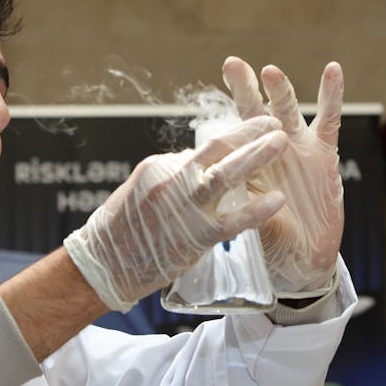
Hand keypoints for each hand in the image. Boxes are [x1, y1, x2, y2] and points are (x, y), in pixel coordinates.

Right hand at [64, 116, 287, 311]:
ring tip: (282, 140)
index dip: (234, 135)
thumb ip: (170, 176)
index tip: (256, 125)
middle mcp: (172, 181)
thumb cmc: (120, 229)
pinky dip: (257, 210)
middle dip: (250, 133)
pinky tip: (277, 199)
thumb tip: (193, 164)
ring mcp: (184, 208)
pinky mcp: (195, 237)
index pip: (202, 148)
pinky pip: (232, 221)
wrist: (104, 264)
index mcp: (159, 167)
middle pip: (217, 150)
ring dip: (256, 157)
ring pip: (227, 176)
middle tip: (276, 121)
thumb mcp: (140, 190)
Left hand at [222, 57, 344, 295]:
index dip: (218, 120)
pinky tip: (332, 69)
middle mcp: (266, 152)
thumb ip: (240, 207)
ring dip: (279, 92)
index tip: (197, 111)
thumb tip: (219, 195)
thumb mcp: (248, 224)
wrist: (302, 258)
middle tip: (231, 64)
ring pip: (286, 113)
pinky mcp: (323, 153)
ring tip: (269, 71)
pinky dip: (330, 95)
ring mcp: (295, 149)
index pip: (229, 136)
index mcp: (243, 166)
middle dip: (243, 90)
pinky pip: (329, 120)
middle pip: (252, 115)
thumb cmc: (269, 241)